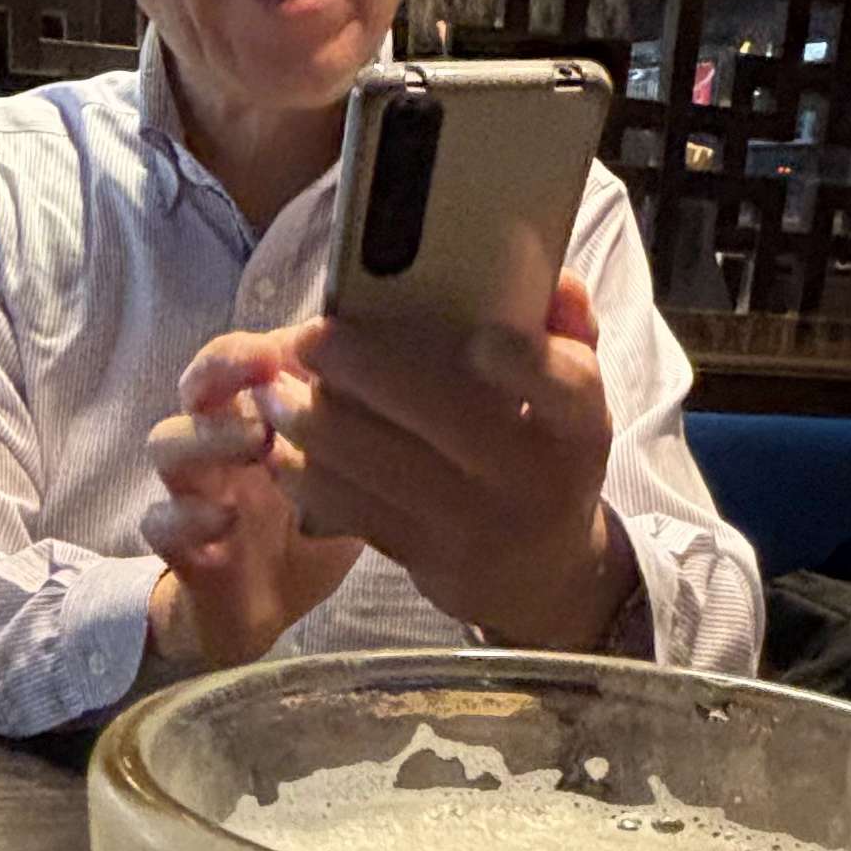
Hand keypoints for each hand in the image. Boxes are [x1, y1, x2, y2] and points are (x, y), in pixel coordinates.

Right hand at [143, 329, 359, 673]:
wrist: (265, 612)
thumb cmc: (308, 533)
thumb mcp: (351, 484)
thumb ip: (364, 441)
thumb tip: (404, 386)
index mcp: (258, 418)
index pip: (247, 361)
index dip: (269, 346)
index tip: (309, 341)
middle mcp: (218, 445)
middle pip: (198, 386)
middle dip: (224, 366)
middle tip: (262, 365)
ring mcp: (193, 492)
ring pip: (167, 442)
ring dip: (208, 434)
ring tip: (256, 442)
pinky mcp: (179, 547)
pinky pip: (160, 521)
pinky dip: (187, 516)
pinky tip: (224, 520)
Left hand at [255, 269, 639, 650]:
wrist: (539, 571)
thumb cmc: (543, 452)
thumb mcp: (570, 397)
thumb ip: (565, 330)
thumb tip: (557, 280)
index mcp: (576, 423)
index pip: (566, 388)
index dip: (527, 365)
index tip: (480, 338)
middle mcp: (531, 476)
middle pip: (449, 419)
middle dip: (366, 372)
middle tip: (308, 338)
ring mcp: (477, 524)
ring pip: (384, 469)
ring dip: (316, 425)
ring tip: (273, 391)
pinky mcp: (426, 557)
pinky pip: (357, 512)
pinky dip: (309, 476)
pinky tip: (279, 445)